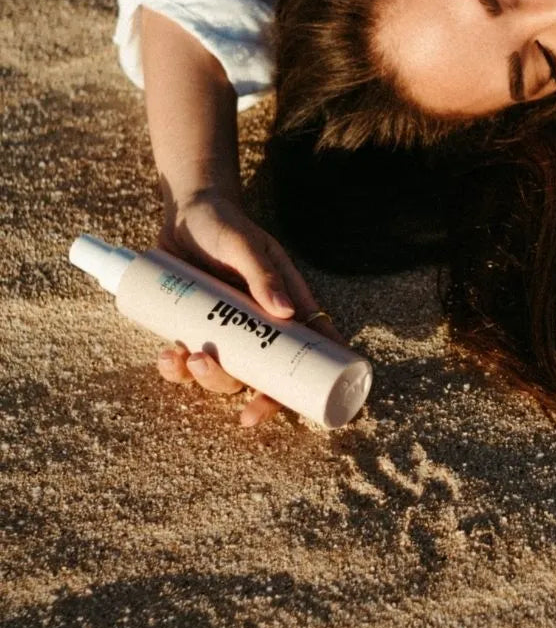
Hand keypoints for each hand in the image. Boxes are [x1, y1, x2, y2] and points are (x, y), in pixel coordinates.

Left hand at [156, 189, 342, 425]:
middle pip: (269, 376)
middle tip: (246, 414)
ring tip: (191, 360)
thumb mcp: (246, 245)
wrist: (183, 213)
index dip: (316, 380)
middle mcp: (258, 326)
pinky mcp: (193, 330)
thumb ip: (263, 275)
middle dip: (259, 401)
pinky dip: (176, 368)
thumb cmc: (224, 224)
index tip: (317, 405)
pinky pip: (187, 362)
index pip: (309, 349)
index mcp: (285, 307)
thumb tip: (287, 312)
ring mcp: (225, 332)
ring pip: (226, 374)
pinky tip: (167, 358)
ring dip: (211, 380)